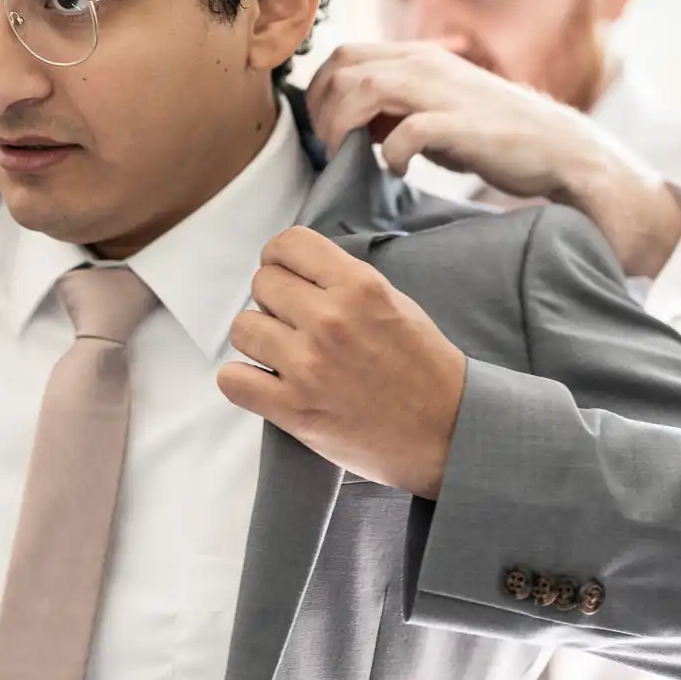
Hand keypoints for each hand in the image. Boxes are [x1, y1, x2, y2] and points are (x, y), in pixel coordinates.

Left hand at [217, 227, 466, 496]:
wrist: (449, 435)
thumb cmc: (426, 369)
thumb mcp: (396, 303)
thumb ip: (345, 282)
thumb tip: (294, 267)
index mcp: (360, 287)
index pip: (289, 244)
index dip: (279, 257)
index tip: (284, 273)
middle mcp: (330, 321)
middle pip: (262, 283)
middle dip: (274, 301)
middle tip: (295, 324)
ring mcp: (308, 366)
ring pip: (243, 328)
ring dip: (260, 340)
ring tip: (285, 355)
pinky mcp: (293, 409)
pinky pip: (231, 380)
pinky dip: (242, 381)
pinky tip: (264, 384)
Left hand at [306, 42, 680, 277]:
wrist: (560, 150)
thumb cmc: (493, 135)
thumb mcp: (435, 108)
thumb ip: (395, 107)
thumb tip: (350, 123)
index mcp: (418, 56)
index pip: (344, 54)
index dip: (320, 91)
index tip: (322, 129)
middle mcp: (428, 63)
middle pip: (344, 67)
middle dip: (323, 109)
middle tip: (330, 148)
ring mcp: (445, 91)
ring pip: (365, 89)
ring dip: (345, 127)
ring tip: (352, 158)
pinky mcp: (463, 125)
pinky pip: (406, 131)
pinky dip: (390, 153)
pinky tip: (397, 171)